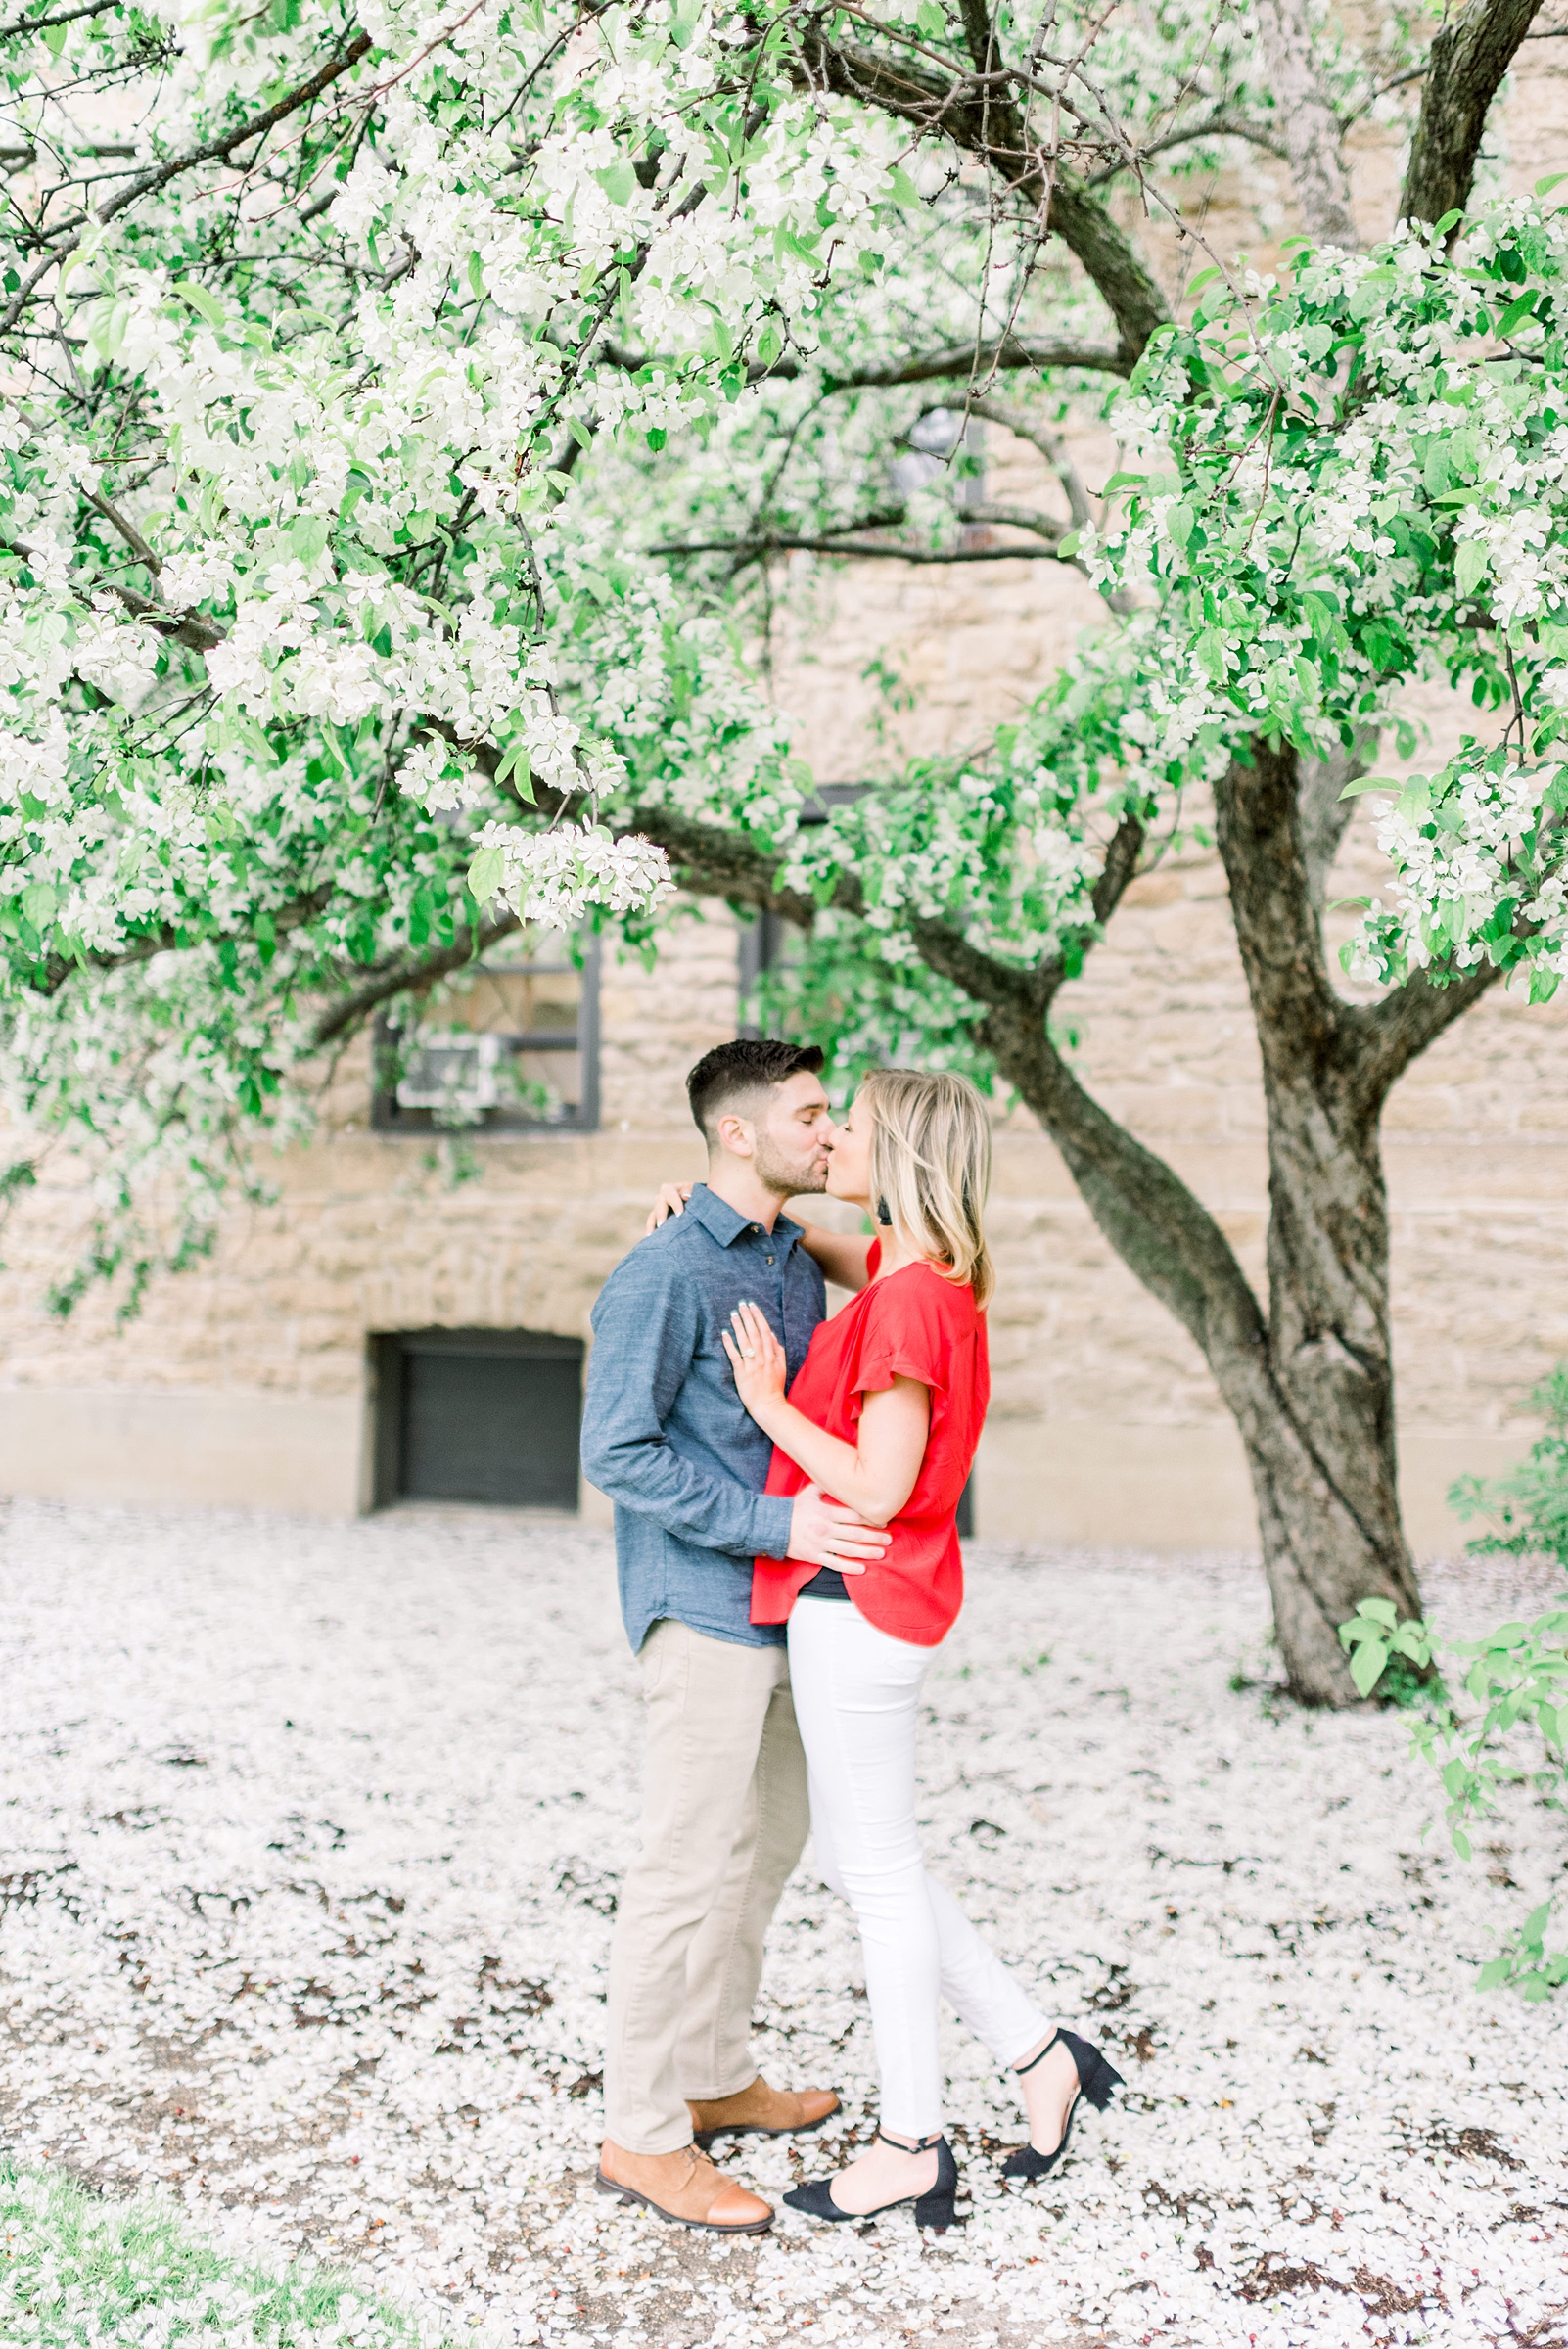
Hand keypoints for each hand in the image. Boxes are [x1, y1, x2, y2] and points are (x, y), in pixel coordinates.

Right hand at [645, 1180, 693, 1235]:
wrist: (695, 1202)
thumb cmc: (696, 1196)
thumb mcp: (696, 1191)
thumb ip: (691, 1191)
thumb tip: (685, 1195)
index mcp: (672, 1188)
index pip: (670, 1193)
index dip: (675, 1203)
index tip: (680, 1214)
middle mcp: (663, 1197)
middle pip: (659, 1203)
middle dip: (661, 1214)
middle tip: (662, 1224)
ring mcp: (658, 1207)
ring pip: (653, 1214)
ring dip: (652, 1223)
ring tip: (652, 1234)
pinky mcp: (657, 1217)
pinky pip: (652, 1222)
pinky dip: (651, 1229)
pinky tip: (651, 1237)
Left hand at [721, 1300, 787, 1417]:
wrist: (769, 1406)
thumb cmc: (774, 1387)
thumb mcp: (781, 1367)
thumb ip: (778, 1350)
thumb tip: (772, 1334)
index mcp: (772, 1355)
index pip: (765, 1331)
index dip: (759, 1317)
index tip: (752, 1306)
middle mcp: (763, 1358)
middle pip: (755, 1333)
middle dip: (748, 1317)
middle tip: (741, 1304)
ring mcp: (752, 1366)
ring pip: (745, 1342)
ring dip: (739, 1327)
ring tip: (733, 1314)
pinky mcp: (742, 1374)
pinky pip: (735, 1356)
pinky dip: (730, 1344)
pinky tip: (725, 1334)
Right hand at [786, 1484, 891, 1573]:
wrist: (772, 1527)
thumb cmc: (793, 1509)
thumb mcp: (808, 1493)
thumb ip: (826, 1486)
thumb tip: (840, 1475)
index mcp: (826, 1512)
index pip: (854, 1515)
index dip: (871, 1518)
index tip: (884, 1521)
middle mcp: (826, 1529)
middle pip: (856, 1533)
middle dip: (875, 1536)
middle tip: (889, 1539)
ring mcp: (821, 1544)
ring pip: (849, 1550)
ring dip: (867, 1552)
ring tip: (881, 1553)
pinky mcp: (815, 1556)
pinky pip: (835, 1563)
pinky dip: (849, 1567)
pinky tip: (862, 1569)